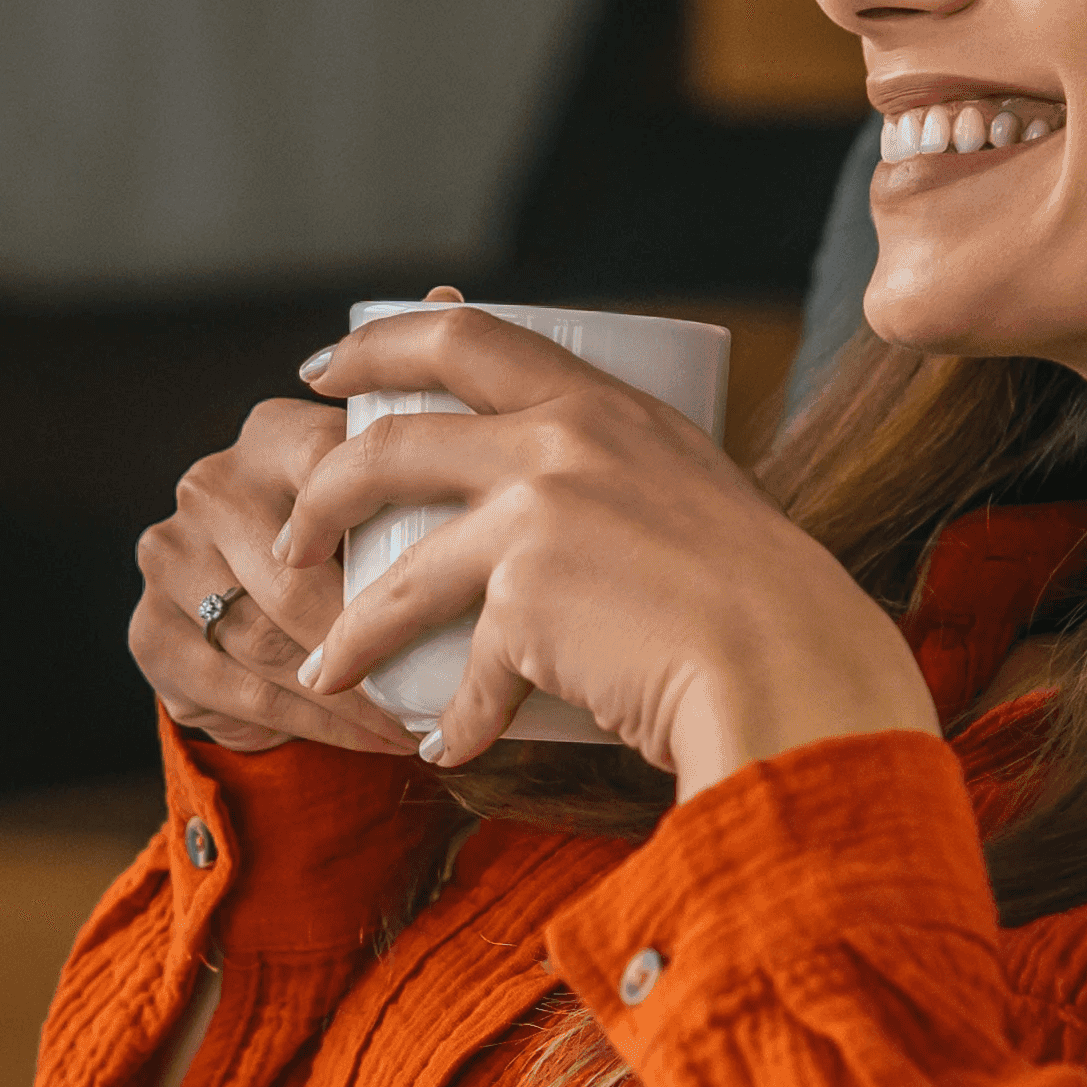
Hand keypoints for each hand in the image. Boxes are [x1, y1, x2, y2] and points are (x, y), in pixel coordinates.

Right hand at [127, 392, 422, 758]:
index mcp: (272, 434)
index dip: (394, 540)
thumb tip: (509, 546)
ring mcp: (168, 556)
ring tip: (415, 724)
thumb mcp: (382, 508)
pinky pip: (241, 689)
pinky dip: (314, 724)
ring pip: (270, 642)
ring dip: (349, 696)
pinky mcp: (149, 630)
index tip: (456, 591)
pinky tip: (367, 738)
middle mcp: (209, 486)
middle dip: (370, 644)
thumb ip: (425, 502)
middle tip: (445, 692)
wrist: (248, 612)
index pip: (338, 476)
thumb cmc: (348, 554)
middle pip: (297, 578)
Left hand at [275, 301, 938, 796]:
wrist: (793, 666)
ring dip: (351, 630)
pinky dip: (458, 721)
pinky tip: (448, 750)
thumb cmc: (769, 607)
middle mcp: (564, 441)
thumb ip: (627, 494)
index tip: (327, 370)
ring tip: (325, 672)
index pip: (468, 336)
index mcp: (607, 404)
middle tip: (293, 534)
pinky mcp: (526, 599)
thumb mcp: (695, 503)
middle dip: (322, 490)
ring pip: (401, 571)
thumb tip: (563, 541)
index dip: (379, 345)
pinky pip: (467, 669)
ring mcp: (537, 516)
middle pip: (394, 442)